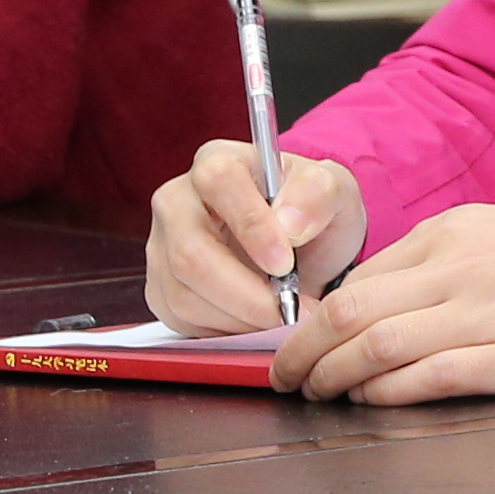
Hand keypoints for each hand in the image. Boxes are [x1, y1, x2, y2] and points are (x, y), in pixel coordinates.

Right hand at [147, 141, 366, 331]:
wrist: (300, 250)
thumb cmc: (309, 213)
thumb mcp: (333, 191)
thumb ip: (318, 194)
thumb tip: (289, 224)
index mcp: (218, 162)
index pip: (218, 182)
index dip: (251, 226)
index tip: (285, 263)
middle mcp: (178, 200)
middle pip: (190, 252)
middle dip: (245, 293)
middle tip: (290, 311)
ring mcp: (162, 246)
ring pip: (184, 295)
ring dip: (240, 318)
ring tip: (281, 317)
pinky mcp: (160, 287)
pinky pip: (181, 320)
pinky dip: (225, 330)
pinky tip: (256, 322)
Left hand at [276, 201, 494, 405]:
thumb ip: (443, 264)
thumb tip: (380, 304)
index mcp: (454, 233)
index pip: (359, 277)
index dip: (312, 317)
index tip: (296, 343)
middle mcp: (462, 269)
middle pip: (352, 311)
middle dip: (302, 351)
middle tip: (283, 378)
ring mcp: (490, 315)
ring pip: (379, 346)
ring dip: (333, 377)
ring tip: (315, 396)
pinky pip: (431, 379)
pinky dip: (386, 394)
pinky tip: (369, 403)